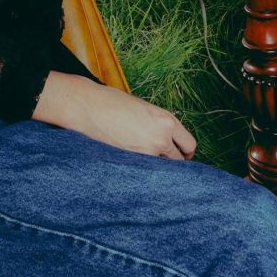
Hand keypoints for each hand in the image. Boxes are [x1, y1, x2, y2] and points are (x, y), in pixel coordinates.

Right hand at [33, 72, 195, 159]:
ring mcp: (147, 153)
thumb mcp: (141, 108)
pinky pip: (146, 174)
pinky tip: (135, 169)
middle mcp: (161, 138)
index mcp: (166, 120)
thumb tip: (163, 139)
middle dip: (173, 163)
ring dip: (157, 169)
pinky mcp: (132, 163)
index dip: (184, 151)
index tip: (180, 155)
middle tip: (163, 163)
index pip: (189, 144)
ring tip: (147, 166)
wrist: (87, 106)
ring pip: (163, 171)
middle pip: (179, 162)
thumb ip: (157, 124)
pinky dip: (143, 174)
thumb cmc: (111, 102)